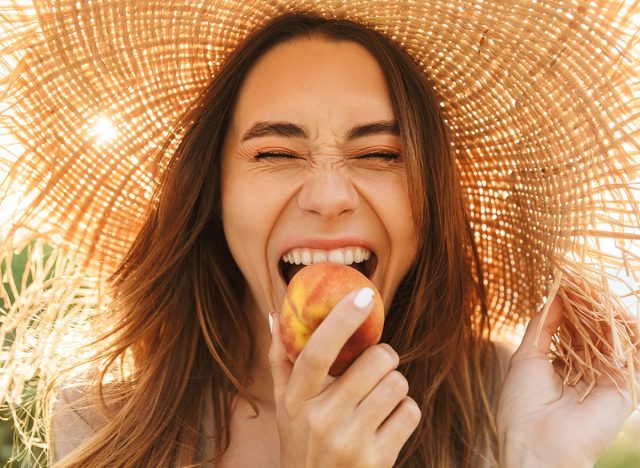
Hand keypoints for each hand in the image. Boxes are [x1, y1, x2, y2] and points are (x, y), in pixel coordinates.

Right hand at [268, 288, 420, 467]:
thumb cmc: (302, 440)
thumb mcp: (285, 404)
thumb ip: (280, 358)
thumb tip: (274, 311)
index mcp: (296, 400)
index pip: (316, 352)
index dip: (341, 319)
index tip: (363, 294)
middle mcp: (321, 420)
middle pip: (375, 360)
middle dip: (384, 355)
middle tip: (377, 362)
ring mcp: (350, 441)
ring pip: (397, 383)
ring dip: (394, 384)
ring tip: (378, 397)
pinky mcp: (378, 459)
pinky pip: (410, 411)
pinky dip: (405, 411)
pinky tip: (387, 421)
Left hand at [496, 294, 639, 467]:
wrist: (534, 445)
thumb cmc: (522, 406)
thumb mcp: (526, 357)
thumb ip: (541, 327)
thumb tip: (553, 296)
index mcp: (564, 366)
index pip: (574, 328)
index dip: (571, 305)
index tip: (567, 280)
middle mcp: (588, 371)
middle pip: (595, 330)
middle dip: (589, 304)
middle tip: (582, 280)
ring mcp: (607, 379)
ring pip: (615, 338)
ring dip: (607, 312)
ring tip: (596, 290)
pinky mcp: (625, 388)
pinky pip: (633, 355)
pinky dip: (627, 331)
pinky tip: (615, 311)